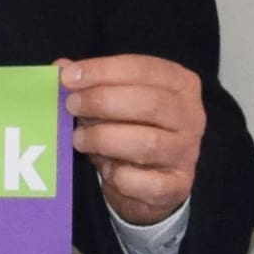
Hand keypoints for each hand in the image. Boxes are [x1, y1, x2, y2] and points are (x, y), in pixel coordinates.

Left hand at [62, 53, 206, 228]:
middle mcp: (191, 116)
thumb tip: (61, 67)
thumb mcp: (114, 101)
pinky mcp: (178, 186)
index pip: (144, 69)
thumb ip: (91, 83)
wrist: (151, 185)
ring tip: (79, 139)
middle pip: (149, 103)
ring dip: (104, 138)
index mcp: (181, 84)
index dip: (103, 71)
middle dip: (102, 101)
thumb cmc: (131, 131)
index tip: (68, 77)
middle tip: (71, 106)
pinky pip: (146, 182)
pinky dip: (120, 176)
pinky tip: (105, 170)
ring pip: (147, 142)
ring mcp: (187, 153)